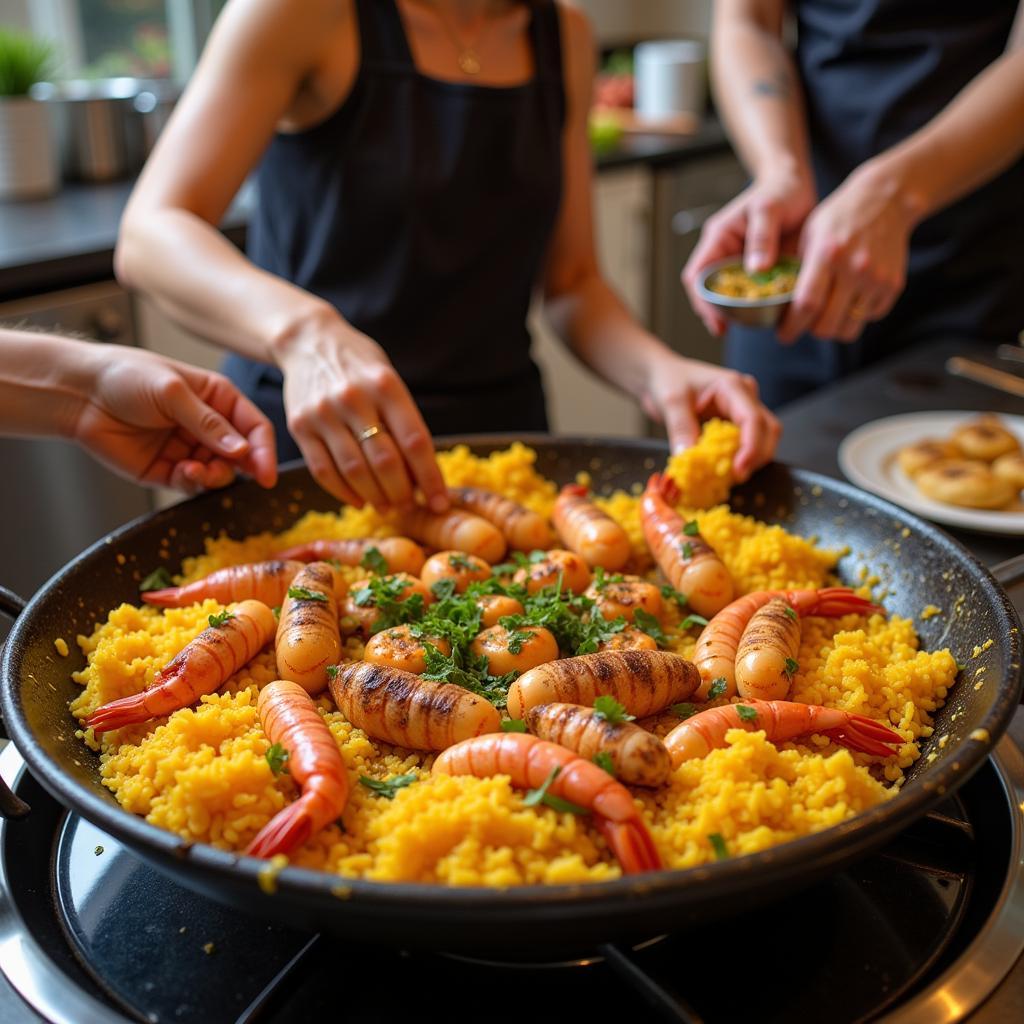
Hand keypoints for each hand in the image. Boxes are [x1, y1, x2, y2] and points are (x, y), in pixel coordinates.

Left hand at [72, 348, 277, 492]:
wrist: (78, 393)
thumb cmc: (124, 376)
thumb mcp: (173, 392)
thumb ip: (208, 423)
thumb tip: (242, 450)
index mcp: (216, 398)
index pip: (253, 427)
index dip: (264, 450)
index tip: (267, 473)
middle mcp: (206, 425)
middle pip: (241, 454)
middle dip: (243, 468)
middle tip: (242, 477)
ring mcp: (187, 449)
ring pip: (219, 473)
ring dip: (215, 476)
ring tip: (198, 472)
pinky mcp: (167, 470)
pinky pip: (192, 484)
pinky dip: (194, 483)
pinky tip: (184, 473)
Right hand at [277, 311, 447, 511]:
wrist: (309, 341)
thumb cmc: (359, 366)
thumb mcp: (390, 381)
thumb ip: (405, 421)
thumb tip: (422, 476)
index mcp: (386, 386)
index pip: (415, 442)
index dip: (430, 478)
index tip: (440, 502)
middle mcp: (354, 398)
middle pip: (385, 461)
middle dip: (402, 493)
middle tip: (410, 507)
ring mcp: (324, 413)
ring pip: (354, 471)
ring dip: (375, 497)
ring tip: (388, 507)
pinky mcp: (299, 426)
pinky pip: (323, 471)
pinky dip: (344, 493)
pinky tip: (359, 500)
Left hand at [640, 352, 781, 481]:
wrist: (660, 375)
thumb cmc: (668, 379)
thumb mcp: (671, 401)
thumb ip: (681, 428)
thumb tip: (688, 457)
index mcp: (732, 386)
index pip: (753, 418)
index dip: (751, 447)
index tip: (738, 470)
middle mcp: (744, 397)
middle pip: (767, 430)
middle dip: (756, 457)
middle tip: (735, 477)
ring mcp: (742, 410)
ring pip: (762, 439)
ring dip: (750, 460)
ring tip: (728, 476)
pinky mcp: (734, 423)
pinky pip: (746, 444)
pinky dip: (739, 459)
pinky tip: (723, 470)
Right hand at [682, 171, 815, 336]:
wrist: (798, 185)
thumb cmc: (780, 189)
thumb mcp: (770, 207)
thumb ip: (762, 236)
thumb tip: (755, 270)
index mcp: (718, 240)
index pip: (697, 276)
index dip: (702, 300)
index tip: (716, 318)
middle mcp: (726, 256)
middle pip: (711, 293)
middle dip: (718, 314)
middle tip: (730, 329)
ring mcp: (743, 266)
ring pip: (733, 298)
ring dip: (739, 314)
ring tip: (752, 326)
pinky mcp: (762, 273)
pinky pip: (756, 296)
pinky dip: (761, 308)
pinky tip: (771, 318)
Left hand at [778, 161, 919, 343]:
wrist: (886, 201)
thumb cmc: (839, 217)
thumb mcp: (809, 235)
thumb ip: (798, 270)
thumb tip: (781, 305)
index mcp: (827, 254)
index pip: (806, 305)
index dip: (791, 327)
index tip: (783, 335)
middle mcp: (854, 269)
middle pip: (827, 325)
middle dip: (810, 331)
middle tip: (803, 325)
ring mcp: (876, 279)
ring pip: (848, 329)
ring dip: (833, 329)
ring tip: (824, 317)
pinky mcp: (893, 285)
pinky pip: (869, 318)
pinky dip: (855, 317)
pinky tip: (847, 302)